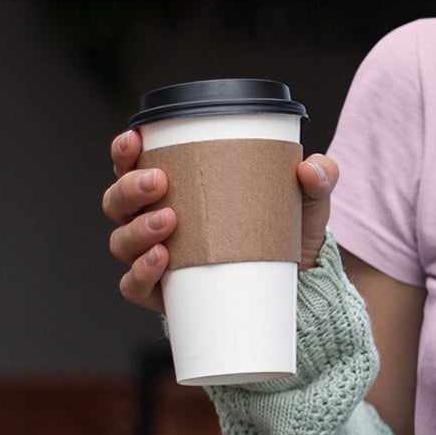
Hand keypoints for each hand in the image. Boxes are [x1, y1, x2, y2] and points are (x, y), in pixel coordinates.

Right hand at [101, 128, 340, 313]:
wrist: (295, 291)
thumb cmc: (285, 235)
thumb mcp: (306, 205)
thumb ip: (318, 179)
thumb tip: (312, 168)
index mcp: (174, 190)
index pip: (132, 165)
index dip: (123, 151)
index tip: (134, 138)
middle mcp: (152, 221)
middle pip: (117, 202)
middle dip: (129, 188)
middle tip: (159, 181)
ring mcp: (153, 260)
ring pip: (120, 242)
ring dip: (135, 229)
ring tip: (167, 222)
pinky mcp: (163, 296)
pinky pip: (134, 287)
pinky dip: (140, 273)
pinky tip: (160, 260)